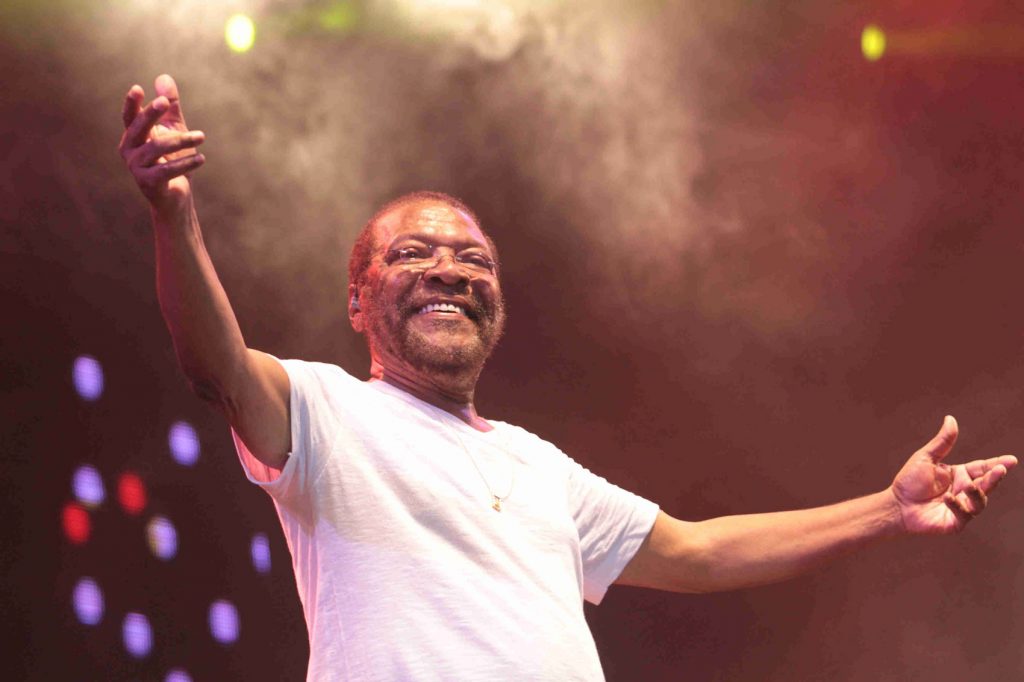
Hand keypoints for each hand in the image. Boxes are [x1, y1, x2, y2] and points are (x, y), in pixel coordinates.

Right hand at [118, 74, 204, 212]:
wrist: (174, 197)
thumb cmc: (172, 160)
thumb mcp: (172, 130)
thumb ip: (169, 107)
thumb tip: (164, 77)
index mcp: (133, 135)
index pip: (130, 116)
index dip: (132, 103)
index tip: (138, 88)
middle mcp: (129, 150)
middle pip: (138, 127)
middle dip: (151, 113)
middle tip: (165, 102)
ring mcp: (136, 167)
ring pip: (156, 148)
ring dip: (181, 140)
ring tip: (202, 136)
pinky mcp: (148, 183)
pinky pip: (166, 170)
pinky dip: (185, 164)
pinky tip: (201, 158)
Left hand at [891, 416, 1016, 533]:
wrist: (896, 505)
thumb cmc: (909, 481)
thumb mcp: (926, 458)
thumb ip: (942, 442)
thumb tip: (951, 418)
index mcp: (960, 474)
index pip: (982, 467)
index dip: (997, 464)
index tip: (1011, 460)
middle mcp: (964, 490)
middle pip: (986, 484)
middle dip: (994, 477)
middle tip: (1001, 469)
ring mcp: (962, 507)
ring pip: (979, 501)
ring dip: (977, 493)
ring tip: (970, 485)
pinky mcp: (955, 522)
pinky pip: (964, 514)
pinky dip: (958, 505)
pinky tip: (948, 498)